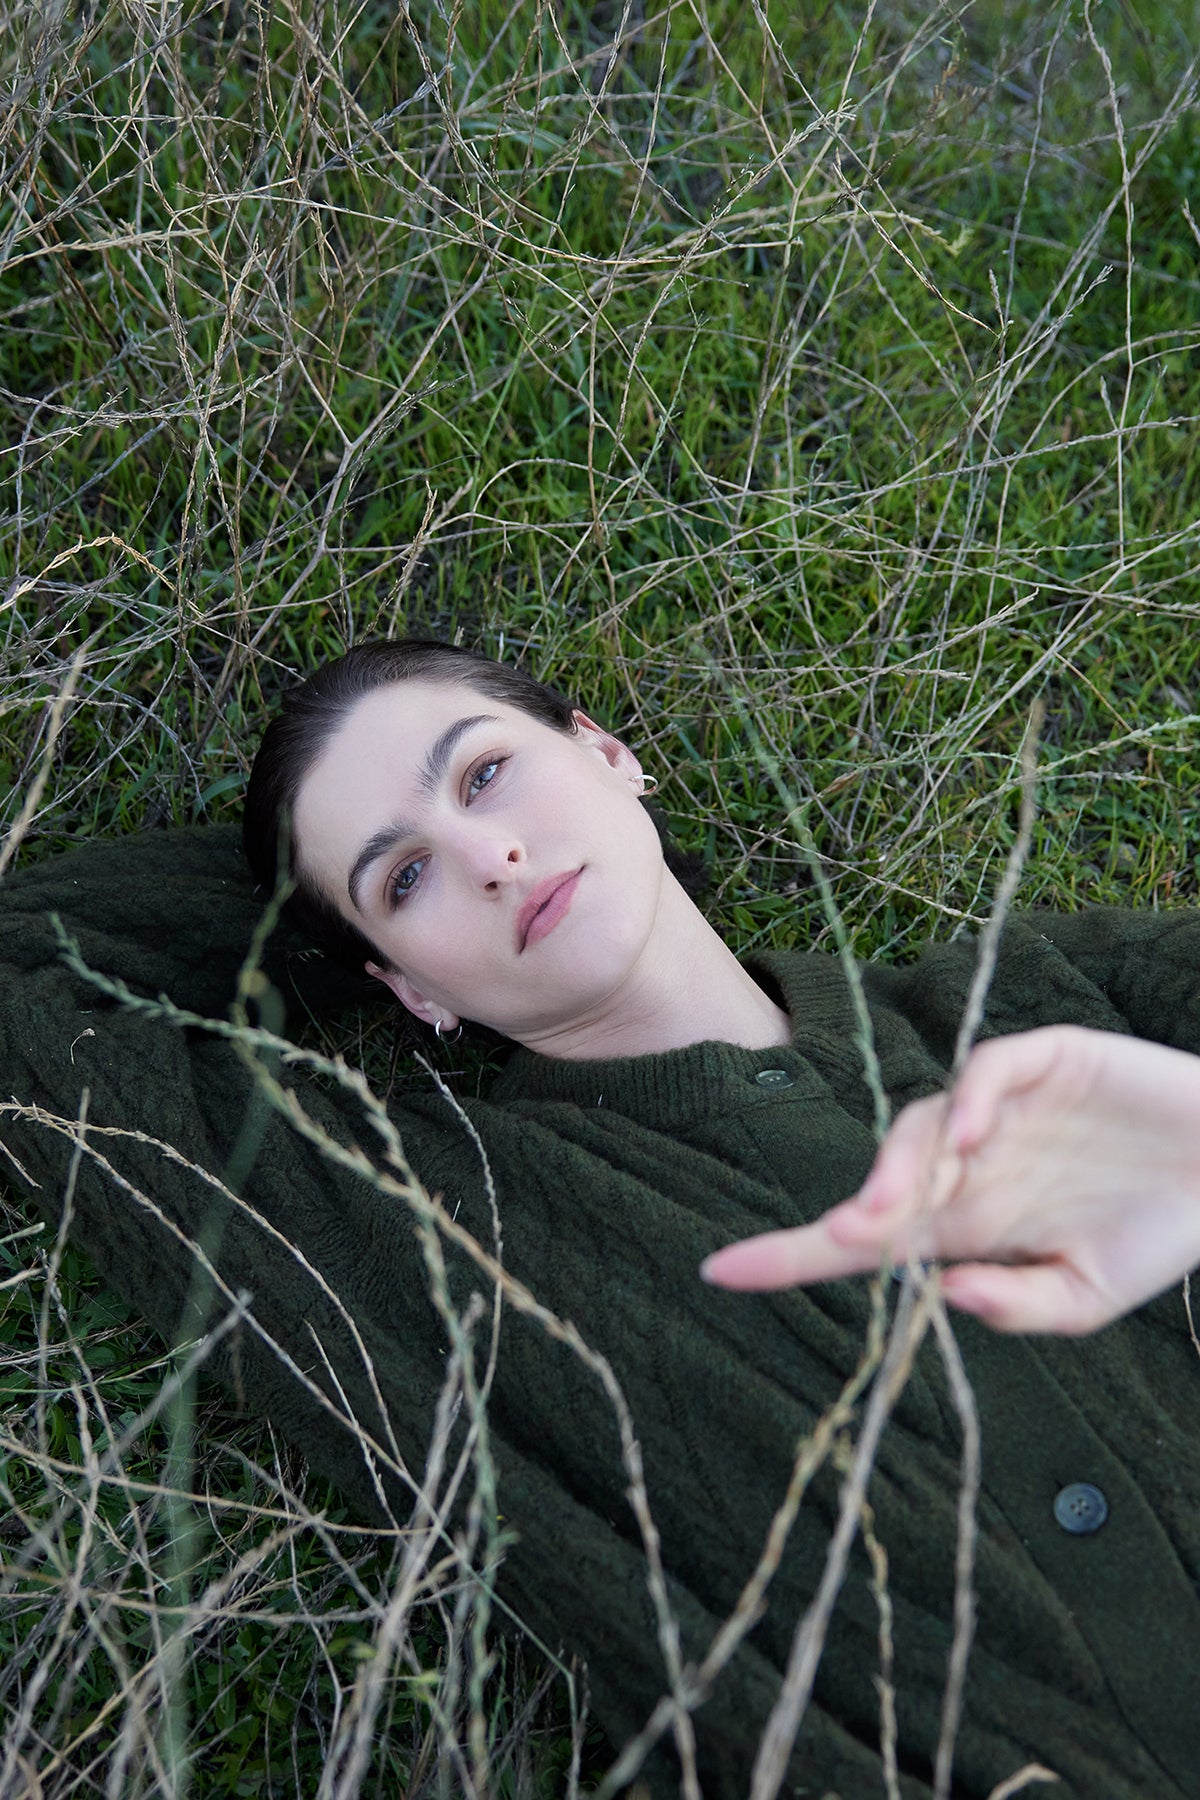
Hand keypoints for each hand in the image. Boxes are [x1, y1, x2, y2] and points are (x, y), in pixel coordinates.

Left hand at [702, 1026, 1199, 1333]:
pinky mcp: (1043, 1061)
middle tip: (847, 1235)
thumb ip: (1019, 1305)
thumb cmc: (1154, 1235)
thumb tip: (946, 1299)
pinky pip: (988, 1069)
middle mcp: (970, 1164)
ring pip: (924, 1121)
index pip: (863, 1239)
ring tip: (902, 1206)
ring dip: (905, 1162)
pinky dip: (972, 1099)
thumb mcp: (1087, 1297)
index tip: (718, 1273)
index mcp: (966, 1225)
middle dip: (858, 1208)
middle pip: (885, 1180)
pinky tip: (974, 1140)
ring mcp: (1002, 1109)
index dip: (790, 1254)